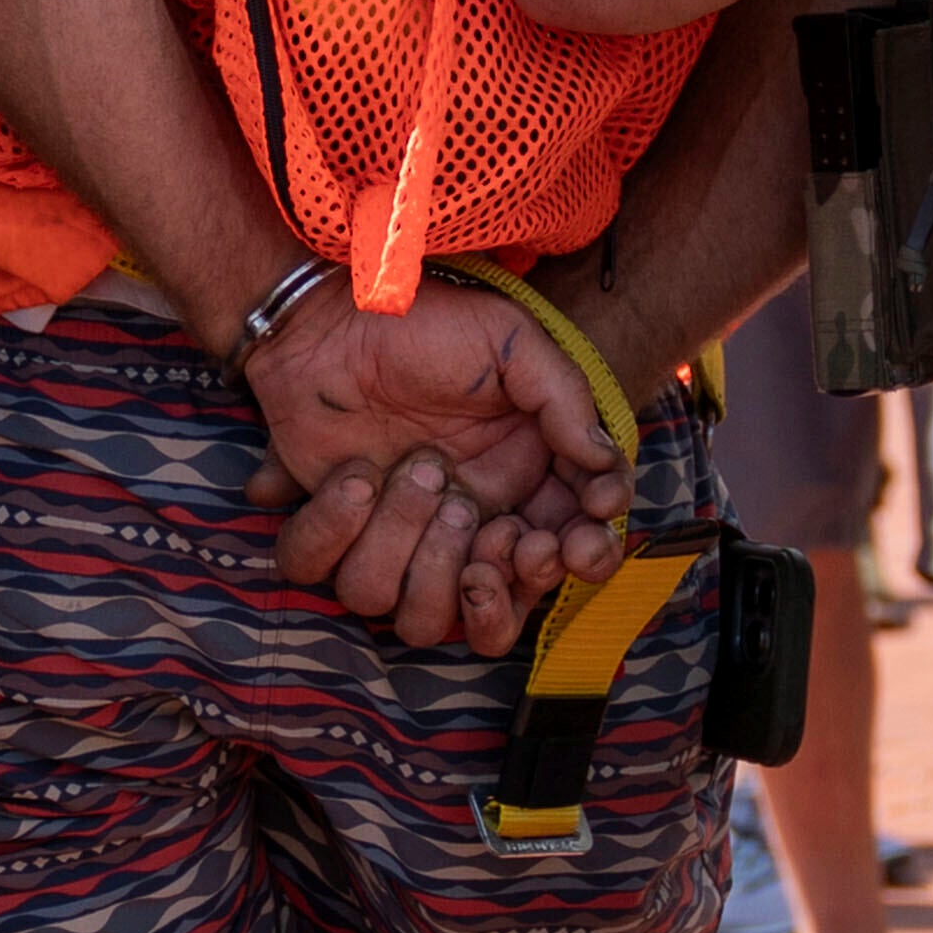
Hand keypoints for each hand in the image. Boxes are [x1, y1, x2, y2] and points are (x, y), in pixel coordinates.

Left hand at [239, 279, 632, 651]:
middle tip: (499, 530)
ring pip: (417, 616)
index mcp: (520, 487)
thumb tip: (602, 462)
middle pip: (496, 618)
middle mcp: (465, 526)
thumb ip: (564, 400)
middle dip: (501, 587)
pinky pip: (336, 578)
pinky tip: (355, 476)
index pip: (569, 556)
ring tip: (419, 471)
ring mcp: (399, 539)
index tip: (578, 538)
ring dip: (419, 550)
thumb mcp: (510, 342)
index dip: (581, 559)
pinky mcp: (335, 535)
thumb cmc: (426, 326)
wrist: (329, 314)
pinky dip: (340, 533)